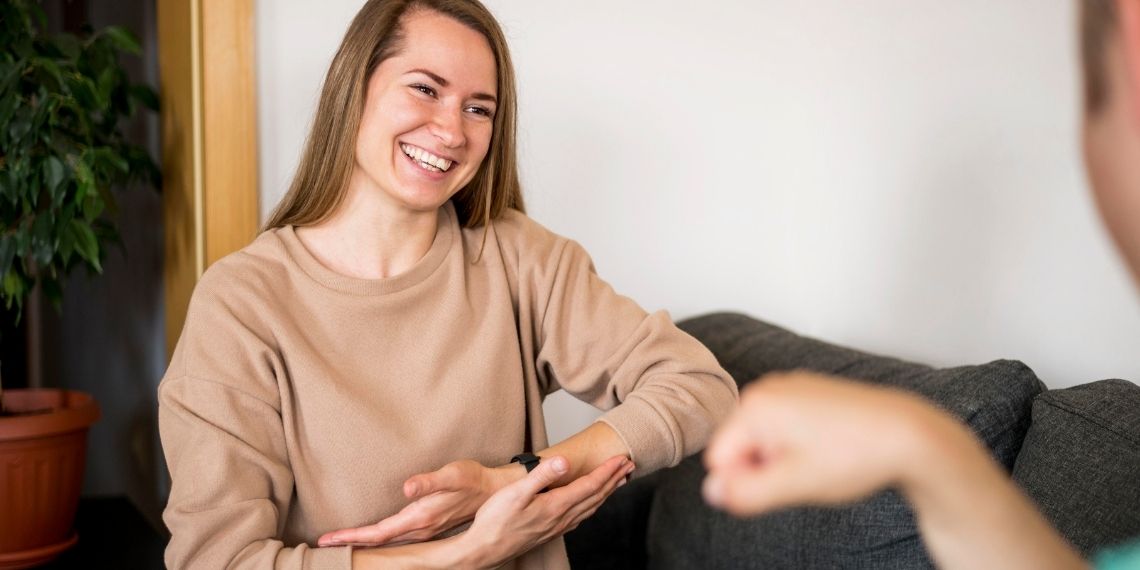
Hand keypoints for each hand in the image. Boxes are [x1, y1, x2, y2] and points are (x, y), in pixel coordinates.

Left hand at [319, 459, 520, 546]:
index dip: (352, 537)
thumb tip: (406, 488)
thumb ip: (428, 482)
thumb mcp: (452, 474)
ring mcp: (424, 531)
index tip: (328, 540)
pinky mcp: (428, 526)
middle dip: (351, 544)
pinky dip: (379, 539)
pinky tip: (373, 538)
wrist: (495, 491)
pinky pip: (396, 538)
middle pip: (378, 542)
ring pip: (387, 542)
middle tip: (324, 545)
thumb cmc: (473, 479)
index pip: (378, 533)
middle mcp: (420, 529)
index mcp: (420, 518)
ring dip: (363, 542)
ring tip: (342, 542)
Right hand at [457, 454, 633, 567]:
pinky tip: (591, 504)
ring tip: (618, 481)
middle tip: (629, 464)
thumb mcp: (515, 493)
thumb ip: (541, 475)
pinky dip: (592, 505)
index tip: (622, 458)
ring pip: (591, 507)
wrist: (484, 551)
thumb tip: (564, 461)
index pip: (591, 485)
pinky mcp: (550, 532)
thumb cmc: (495, 521)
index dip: (608, 470)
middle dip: (614, 479)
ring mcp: (557, 527)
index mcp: (556, 505)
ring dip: (607, 492)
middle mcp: (561, 518)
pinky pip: (580, 516)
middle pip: (596, 496)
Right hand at [702, 371, 959, 515]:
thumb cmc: (855, 456)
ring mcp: (789, 386)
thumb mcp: (794, 485)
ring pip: (764, 438)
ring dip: (783, 459)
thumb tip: (712, 493)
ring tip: (820, 461)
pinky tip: (829, 449)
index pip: (719, 460)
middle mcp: (767, 388)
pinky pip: (785, 426)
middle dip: (764, 467)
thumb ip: (745, 492)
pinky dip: (800, 444)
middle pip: (740, 445)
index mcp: (755, 406)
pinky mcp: (809, 391)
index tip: (785, 481)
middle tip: (805, 473)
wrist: (909, 433)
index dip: (747, 481)